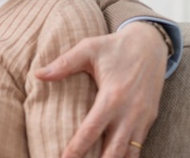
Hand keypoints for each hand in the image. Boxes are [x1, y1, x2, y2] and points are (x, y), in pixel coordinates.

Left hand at [35, 21, 166, 157]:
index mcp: (113, 96)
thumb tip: (38, 74)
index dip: (76, 149)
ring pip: (130, 152)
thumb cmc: (115, 46)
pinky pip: (138, 145)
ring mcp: (142, 118)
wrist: (151, 43)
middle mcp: (130, 112)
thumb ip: (64, 63)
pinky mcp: (150, 119)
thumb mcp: (89, 48)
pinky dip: (127, 156)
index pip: (91, 130)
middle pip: (114, 150)